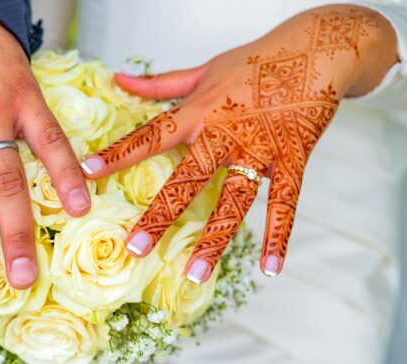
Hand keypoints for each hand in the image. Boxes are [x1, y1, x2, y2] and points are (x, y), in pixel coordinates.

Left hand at [80, 4, 396, 282]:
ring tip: (194, 274)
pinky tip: (270, 269)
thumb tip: (118, 79)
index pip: (151, 135)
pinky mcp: (294, 157)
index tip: (87, 173)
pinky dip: (280, 237)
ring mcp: (260, 148)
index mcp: (200, 110)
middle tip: (134, 248)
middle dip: (160, 215)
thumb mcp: (206, 68)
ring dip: (215, 239)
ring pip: (234, 200)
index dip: (119, 154)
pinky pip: (287, 203)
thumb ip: (161, 83)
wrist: (320, 46)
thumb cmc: (258, 59)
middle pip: (188, 178)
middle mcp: (226, 132)